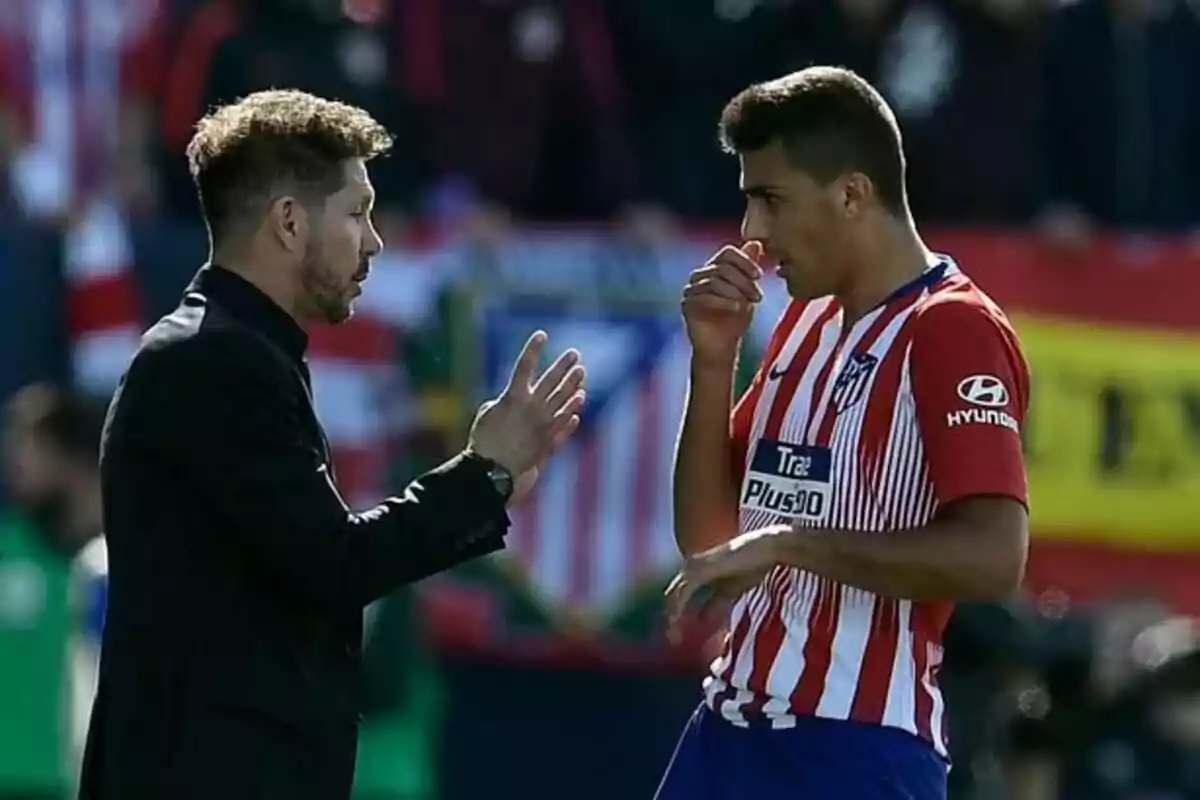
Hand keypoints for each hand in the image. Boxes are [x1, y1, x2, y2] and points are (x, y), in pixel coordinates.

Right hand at [469, 331, 585, 501]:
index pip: (524, 366)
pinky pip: (565, 422)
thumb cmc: (483, 441)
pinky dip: (572, 410)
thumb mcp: (487, 414)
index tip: (541, 334)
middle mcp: (532, 407)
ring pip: (563, 399)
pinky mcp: (549, 438)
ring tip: (581, 372)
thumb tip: (515, 399)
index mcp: (512, 397)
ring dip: (573, 384)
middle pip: (552, 380)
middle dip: (563, 365)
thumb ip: (503, 402)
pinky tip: (579, 400)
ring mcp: (543, 423)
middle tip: (574, 354)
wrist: (493, 470)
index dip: (532, 349)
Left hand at [664, 524, 788, 639]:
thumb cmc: (752, 567)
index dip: (674, 616)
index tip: (676, 637)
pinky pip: (684, 589)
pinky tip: (677, 619)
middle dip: (670, 619)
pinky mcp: (702, 568)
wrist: (767, 550)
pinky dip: (679, 605)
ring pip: (674, 593)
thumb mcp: (730, 592)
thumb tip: (702, 623)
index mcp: (697, 572)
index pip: (678, 596)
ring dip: (672, 615)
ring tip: (674, 636)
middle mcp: (692, 567)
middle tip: (672, 640)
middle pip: (672, 595)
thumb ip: (715, 605)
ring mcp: (696, 565)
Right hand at [682, 242, 763, 364]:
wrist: (722, 347)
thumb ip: (748, 268)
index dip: (745, 261)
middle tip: (758, 297)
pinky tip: (737, 309)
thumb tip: (756, 243)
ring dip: (736, 292)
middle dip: (744, 281)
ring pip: (715, 280)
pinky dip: (725, 302)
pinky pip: (705, 297)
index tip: (759, 275)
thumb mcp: (747, 291)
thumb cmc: (735, 319)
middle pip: (723, 266)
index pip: (728, 252)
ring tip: (748, 305)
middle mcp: (700, 275)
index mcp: (714, 268)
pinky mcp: (687, 304)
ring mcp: (691, 289)